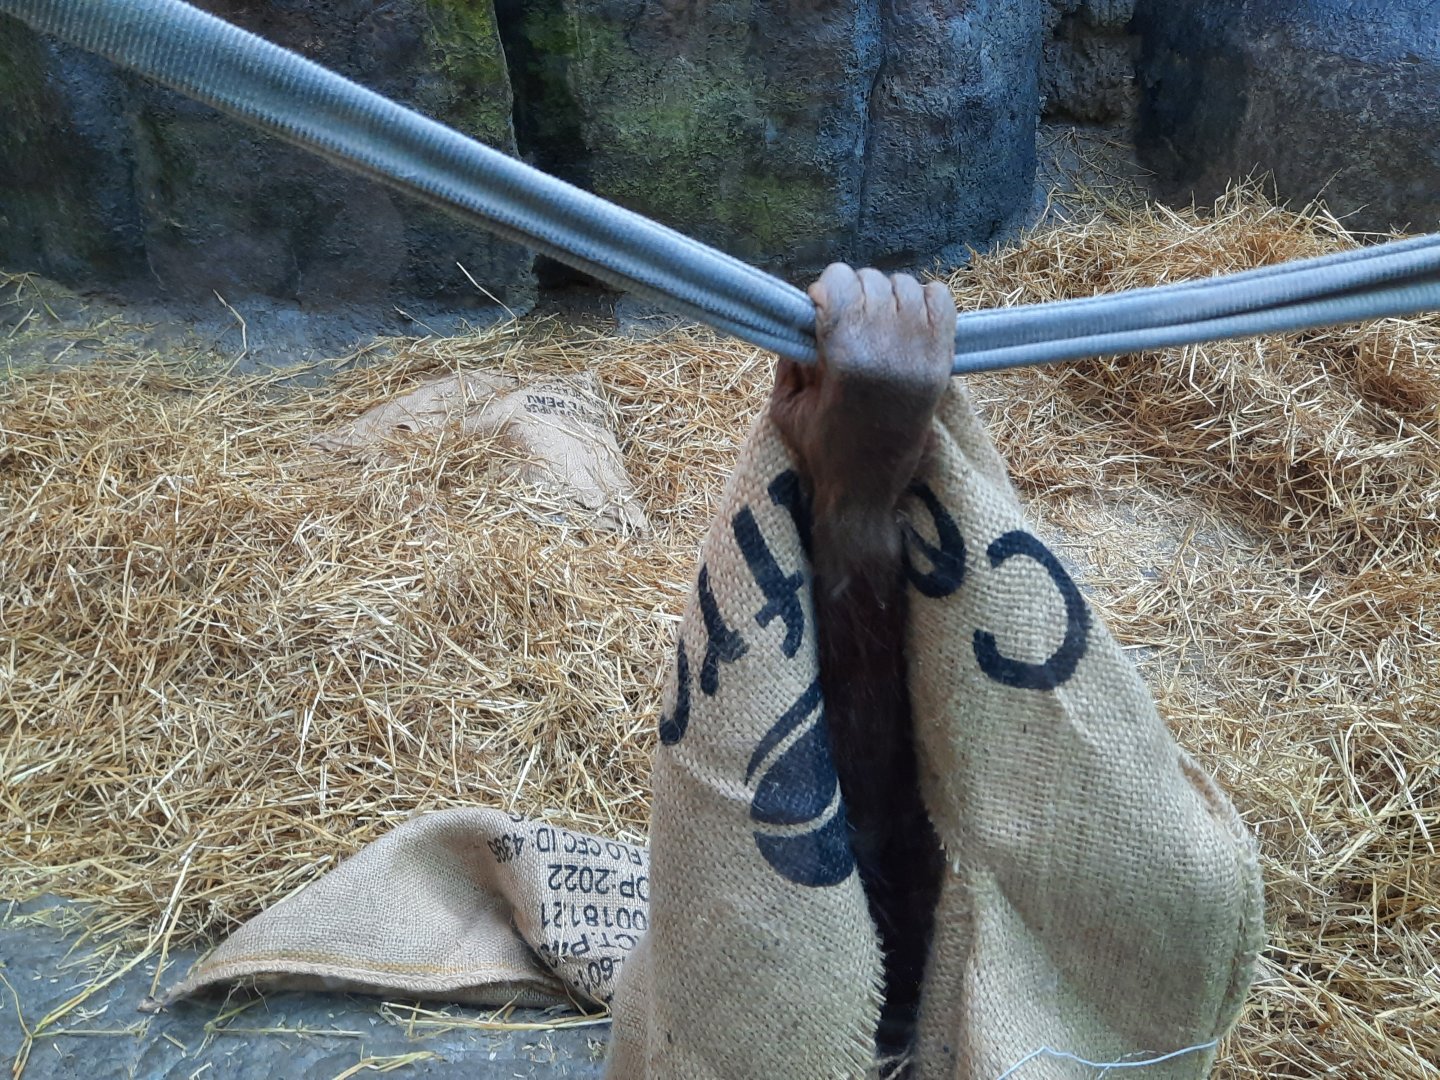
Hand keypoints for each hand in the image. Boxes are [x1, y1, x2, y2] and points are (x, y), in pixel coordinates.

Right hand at [769, 264, 954, 521]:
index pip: (839, 282)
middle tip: (848, 323)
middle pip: (871, 280)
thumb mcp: (786, 407)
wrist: (868, 490)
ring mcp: (920, 356)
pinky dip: (924, 301)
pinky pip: (942, 300)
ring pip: (906, 286)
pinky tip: (907, 323)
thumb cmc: (821, 451)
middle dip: (854, 295)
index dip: (825, 291)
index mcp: (845, 357)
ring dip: (887, 297)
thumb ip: (789, 358)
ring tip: (877, 324)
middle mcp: (886, 351)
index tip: (820, 312)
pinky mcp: (942, 364)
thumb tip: (801, 318)